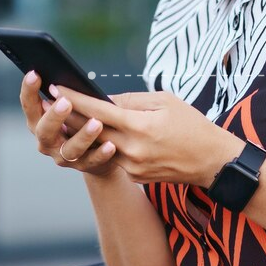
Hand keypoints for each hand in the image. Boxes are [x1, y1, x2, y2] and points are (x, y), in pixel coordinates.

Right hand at [19, 71, 118, 176]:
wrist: (97, 155)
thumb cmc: (82, 121)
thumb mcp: (73, 108)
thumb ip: (68, 97)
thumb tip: (68, 77)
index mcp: (40, 122)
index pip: (30, 105)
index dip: (29, 90)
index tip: (34, 74)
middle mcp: (47, 141)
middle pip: (44, 130)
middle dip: (54, 116)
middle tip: (65, 102)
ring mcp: (63, 156)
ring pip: (70, 149)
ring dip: (82, 135)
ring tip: (96, 123)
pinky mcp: (84, 166)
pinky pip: (92, 160)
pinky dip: (101, 153)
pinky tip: (110, 145)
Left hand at [50, 85, 244, 186]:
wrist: (212, 161)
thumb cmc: (192, 125)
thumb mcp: (166, 101)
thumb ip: (133, 99)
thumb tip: (105, 99)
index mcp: (140, 126)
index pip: (98, 110)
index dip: (75, 99)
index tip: (56, 88)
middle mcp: (132, 149)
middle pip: (91, 130)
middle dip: (70, 116)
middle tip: (52, 102)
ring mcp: (132, 166)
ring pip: (100, 145)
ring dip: (86, 132)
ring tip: (71, 117)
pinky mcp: (135, 176)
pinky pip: (115, 157)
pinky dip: (107, 145)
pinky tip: (100, 135)